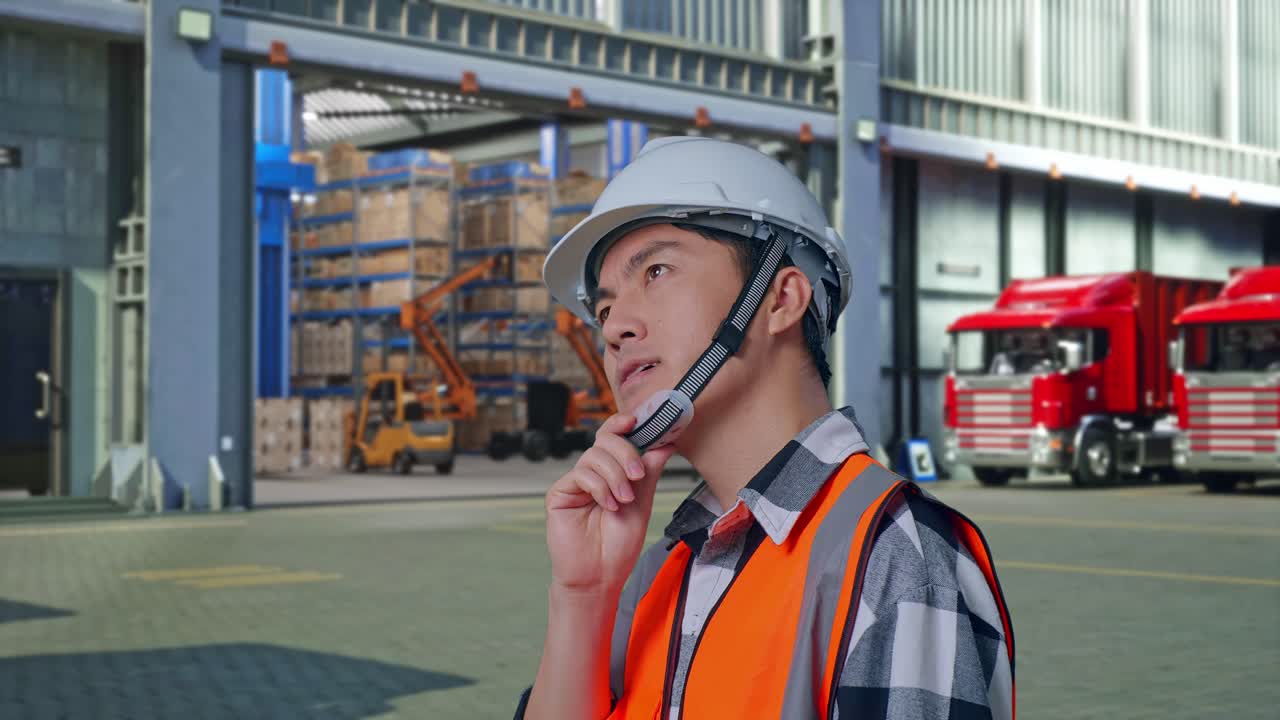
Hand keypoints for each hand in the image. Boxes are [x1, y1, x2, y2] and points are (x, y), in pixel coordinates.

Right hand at [544, 413, 676, 594]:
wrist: (600, 575)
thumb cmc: (619, 545)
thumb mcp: (642, 503)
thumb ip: (649, 472)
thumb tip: (666, 443)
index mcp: (612, 473)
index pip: (613, 438)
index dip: (622, 424)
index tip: (636, 420)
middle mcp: (592, 474)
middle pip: (604, 441)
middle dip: (625, 453)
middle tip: (637, 476)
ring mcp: (575, 483)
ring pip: (594, 456)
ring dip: (615, 476)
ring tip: (623, 500)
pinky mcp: (560, 494)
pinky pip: (580, 475)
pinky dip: (600, 487)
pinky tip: (608, 505)